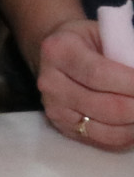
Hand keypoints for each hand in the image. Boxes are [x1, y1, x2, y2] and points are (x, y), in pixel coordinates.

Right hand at [36, 18, 133, 150]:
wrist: (58, 55)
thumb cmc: (88, 43)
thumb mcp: (105, 35)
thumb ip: (126, 52)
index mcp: (59, 50)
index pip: (99, 73)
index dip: (132, 84)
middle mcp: (51, 82)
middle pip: (105, 107)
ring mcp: (55, 108)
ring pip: (107, 130)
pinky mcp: (62, 127)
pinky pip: (103, 141)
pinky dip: (128, 136)